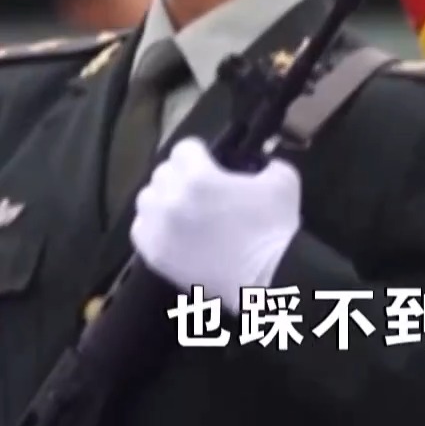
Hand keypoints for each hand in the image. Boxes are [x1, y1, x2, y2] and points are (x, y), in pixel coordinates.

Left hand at [130, 138, 301, 312]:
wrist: (267, 276)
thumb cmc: (275, 227)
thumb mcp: (284, 180)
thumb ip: (265, 162)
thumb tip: (255, 163)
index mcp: (199, 177)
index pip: (183, 149)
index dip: (200, 152)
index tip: (211, 162)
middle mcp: (170, 200)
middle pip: (162, 172)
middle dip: (181, 174)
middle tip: (201, 186)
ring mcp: (158, 229)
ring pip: (147, 199)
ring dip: (164, 198)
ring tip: (184, 208)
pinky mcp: (154, 254)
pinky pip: (140, 228)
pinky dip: (154, 224)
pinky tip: (174, 229)